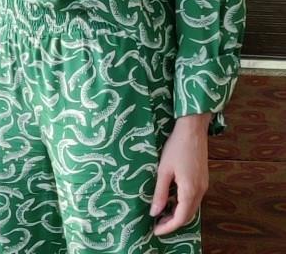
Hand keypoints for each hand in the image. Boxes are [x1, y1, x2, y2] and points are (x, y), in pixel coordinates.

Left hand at [151, 114, 210, 235]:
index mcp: (190, 190)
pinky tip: (173, 199)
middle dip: (173, 222)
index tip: (155, 230)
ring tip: (162, 213)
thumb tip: (155, 212)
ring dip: (179, 213)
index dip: (168, 227)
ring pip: (192, 207)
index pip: (180, 218)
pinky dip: (184, 204)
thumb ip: (160, 193)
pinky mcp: (203, 178)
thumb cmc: (176, 147)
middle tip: (157, 224)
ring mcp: (204, 185)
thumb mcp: (164, 170)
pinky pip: (194, 198)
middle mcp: (200, 191)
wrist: (193, 128)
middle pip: (188, 215)